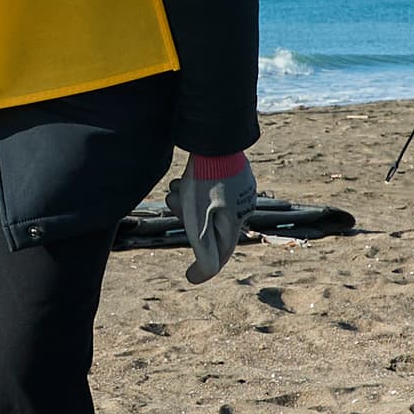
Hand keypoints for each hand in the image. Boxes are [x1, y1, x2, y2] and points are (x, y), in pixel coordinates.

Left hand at [170, 158, 255, 284]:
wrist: (214, 137)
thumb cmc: (205, 180)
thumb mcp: (198, 218)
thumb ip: (202, 248)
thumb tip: (201, 276)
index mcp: (235, 221)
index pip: (221, 253)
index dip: (206, 267)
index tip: (190, 277)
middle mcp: (241, 206)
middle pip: (209, 226)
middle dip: (187, 220)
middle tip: (173, 204)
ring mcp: (238, 188)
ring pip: (205, 205)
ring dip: (186, 199)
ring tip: (176, 186)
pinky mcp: (231, 172)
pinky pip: (209, 189)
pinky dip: (193, 187)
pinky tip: (183, 178)